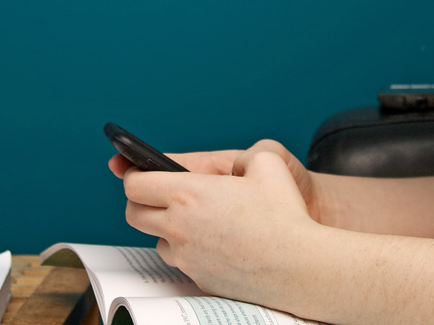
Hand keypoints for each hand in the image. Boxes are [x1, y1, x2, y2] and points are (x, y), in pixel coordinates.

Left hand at [120, 142, 320, 304]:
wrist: (299, 266)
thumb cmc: (284, 215)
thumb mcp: (267, 163)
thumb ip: (244, 156)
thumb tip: (237, 165)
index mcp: (188, 194)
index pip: (135, 184)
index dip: (134, 174)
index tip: (140, 171)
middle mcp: (179, 226)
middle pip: (133, 214)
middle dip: (139, 201)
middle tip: (155, 194)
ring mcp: (187, 256)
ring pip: (156, 239)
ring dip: (165, 228)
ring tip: (190, 219)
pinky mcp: (199, 278)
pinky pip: (181, 261)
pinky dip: (187, 250)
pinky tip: (210, 242)